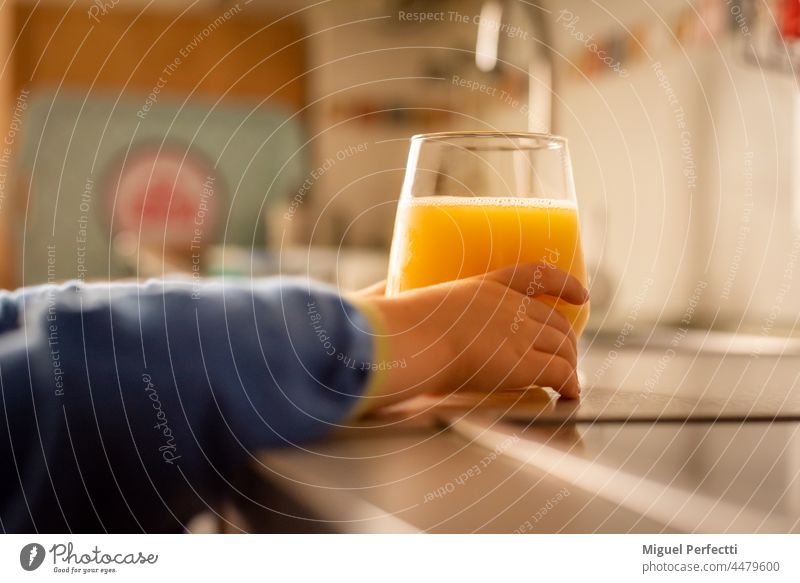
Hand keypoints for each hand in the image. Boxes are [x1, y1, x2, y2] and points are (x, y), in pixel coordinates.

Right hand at [351, 263, 588, 412]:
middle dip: (568, 340)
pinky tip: (569, 396)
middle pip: (557, 321)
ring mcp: (520, 334)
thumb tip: (378, 299)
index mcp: (484, 287)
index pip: (536, 274)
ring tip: (569, 381)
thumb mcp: (406, 301)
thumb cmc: (397, 326)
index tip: (582, 292)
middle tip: (568, 354)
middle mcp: (510, 307)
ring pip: (564, 348)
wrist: (410, 340)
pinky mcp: (524, 363)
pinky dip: (571, 386)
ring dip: (571, 366)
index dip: (564, 283)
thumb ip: (404, 300)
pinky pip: (562, 374)